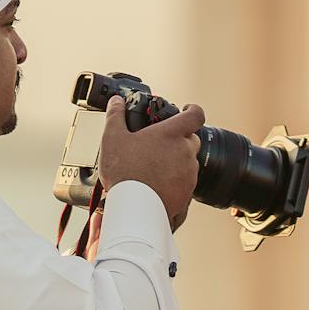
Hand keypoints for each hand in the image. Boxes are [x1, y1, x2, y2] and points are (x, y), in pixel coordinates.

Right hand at [98, 98, 202, 230]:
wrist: (135, 207)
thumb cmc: (124, 173)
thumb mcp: (113, 139)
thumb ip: (115, 116)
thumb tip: (116, 101)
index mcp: (171, 134)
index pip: (195, 115)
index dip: (193, 110)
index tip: (187, 110)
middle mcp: (185, 151)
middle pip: (192, 138)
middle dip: (180, 138)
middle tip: (160, 144)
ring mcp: (189, 172)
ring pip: (189, 160)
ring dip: (177, 160)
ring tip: (155, 167)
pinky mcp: (188, 191)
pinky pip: (186, 180)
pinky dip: (176, 179)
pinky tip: (158, 183)